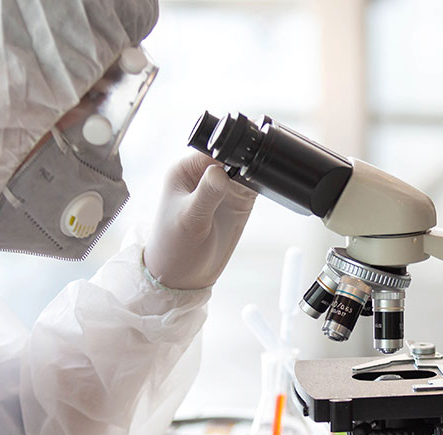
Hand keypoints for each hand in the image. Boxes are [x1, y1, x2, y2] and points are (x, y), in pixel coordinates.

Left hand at [143, 152, 256, 289]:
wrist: (183, 276)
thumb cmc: (174, 246)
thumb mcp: (190, 219)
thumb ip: (207, 194)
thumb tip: (221, 171)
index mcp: (185, 170)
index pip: (213, 149)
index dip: (230, 150)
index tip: (247, 155)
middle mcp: (204, 174)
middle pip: (233, 155)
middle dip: (247, 157)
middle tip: (260, 165)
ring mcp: (223, 188)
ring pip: (246, 168)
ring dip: (257, 170)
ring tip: (261, 183)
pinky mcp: (237, 201)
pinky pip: (254, 185)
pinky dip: (263, 184)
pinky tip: (267, 188)